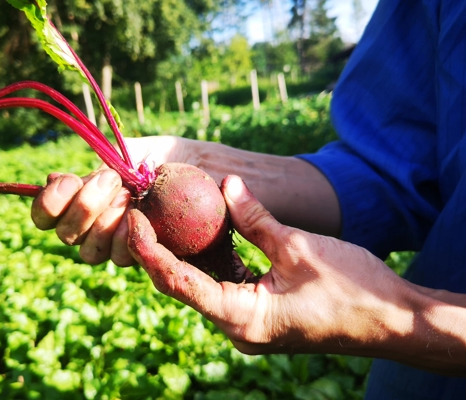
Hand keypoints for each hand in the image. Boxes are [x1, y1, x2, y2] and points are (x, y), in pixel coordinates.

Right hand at [31, 136, 199, 265]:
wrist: (207, 168)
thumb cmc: (167, 157)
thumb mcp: (128, 152)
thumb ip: (92, 166)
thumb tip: (50, 178)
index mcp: (87, 200)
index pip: (48, 215)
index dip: (48, 204)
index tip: (65, 181)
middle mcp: (98, 227)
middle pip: (66, 235)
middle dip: (84, 207)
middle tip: (112, 181)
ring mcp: (120, 243)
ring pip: (90, 251)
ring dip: (104, 224)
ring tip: (130, 198)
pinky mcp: (146, 255)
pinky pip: (122, 257)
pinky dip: (125, 237)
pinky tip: (140, 218)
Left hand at [127, 175, 415, 355]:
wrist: (393, 322)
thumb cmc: (353, 290)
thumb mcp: (297, 247)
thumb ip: (255, 218)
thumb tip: (228, 185)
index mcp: (240, 318)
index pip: (177, 282)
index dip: (150, 249)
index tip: (135, 216)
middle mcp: (236, 327)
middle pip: (182, 285)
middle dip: (160, 248)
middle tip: (145, 210)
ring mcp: (246, 323)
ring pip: (201, 284)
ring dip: (186, 252)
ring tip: (167, 215)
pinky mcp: (258, 313)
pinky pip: (224, 285)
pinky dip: (214, 258)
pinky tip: (207, 229)